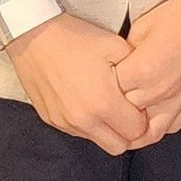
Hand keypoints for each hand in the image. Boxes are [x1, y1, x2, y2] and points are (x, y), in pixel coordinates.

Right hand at [7, 14, 149, 154]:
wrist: (33, 33)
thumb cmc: (77, 37)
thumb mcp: (114, 45)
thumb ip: (136, 72)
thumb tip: (147, 90)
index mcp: (104, 103)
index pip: (137, 132)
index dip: (143, 117)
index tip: (139, 102)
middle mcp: (85, 120)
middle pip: (120, 146)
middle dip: (127, 131)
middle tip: (126, 108)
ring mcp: (66, 123)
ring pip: (98, 142)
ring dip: (107, 129)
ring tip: (106, 102)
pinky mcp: (52, 120)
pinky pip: (78, 133)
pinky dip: (88, 124)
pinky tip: (86, 99)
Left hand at [113, 0, 180, 145]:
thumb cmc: (179, 17)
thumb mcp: (141, 26)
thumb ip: (126, 52)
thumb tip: (119, 67)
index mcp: (142, 70)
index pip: (111, 90)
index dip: (106, 83)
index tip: (104, 78)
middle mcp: (158, 91)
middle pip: (125, 112)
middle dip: (117, 104)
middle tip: (112, 97)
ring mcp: (176, 101)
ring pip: (146, 132)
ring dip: (134, 128)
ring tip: (125, 123)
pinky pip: (170, 128)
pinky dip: (157, 128)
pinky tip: (149, 121)